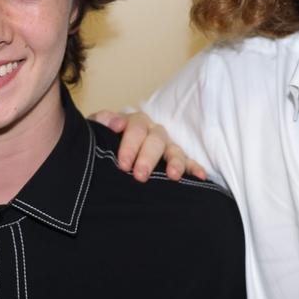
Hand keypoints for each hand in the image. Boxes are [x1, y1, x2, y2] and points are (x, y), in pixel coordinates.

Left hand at [91, 110, 206, 182]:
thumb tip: (115, 123)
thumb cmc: (103, 142)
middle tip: (140, 176)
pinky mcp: (176, 159)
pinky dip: (195, 167)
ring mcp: (166, 145)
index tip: (123, 164)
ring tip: (173, 175)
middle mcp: (152, 131)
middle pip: (155, 140)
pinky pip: (189, 161)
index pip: (135, 129)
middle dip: (148, 158)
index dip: (129, 145)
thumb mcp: (97, 130)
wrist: (106, 151)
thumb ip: (101, 122)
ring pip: (174, 149)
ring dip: (175, 162)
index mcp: (134, 122)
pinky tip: (201, 176)